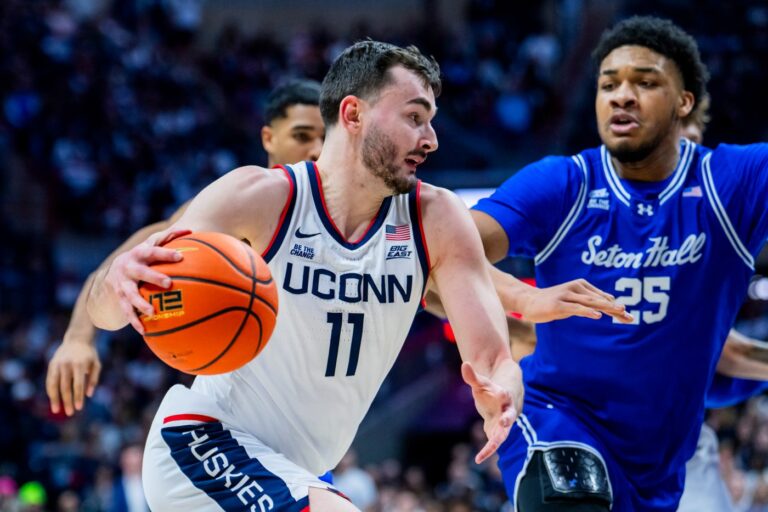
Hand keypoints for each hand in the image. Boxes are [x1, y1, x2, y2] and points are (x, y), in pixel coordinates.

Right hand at [46, 333, 100, 415]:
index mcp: (80, 364)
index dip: (78, 397)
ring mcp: (58, 364)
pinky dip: (50, 391)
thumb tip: (88, 395)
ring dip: (55, 399)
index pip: (78, 385)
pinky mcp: (52, 364)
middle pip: (65, 387)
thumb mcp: (96, 364)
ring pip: (54, 385)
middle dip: (67, 401)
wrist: (77, 338)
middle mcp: (67, 364)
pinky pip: (49, 380)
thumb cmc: (89, 354)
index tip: (78, 408)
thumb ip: (94, 379)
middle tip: (70, 413)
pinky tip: (53, 399)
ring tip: (56, 410)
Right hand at [105, 229, 188, 333]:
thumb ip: (169, 236)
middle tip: (168, 283)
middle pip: (141, 272)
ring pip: (130, 295)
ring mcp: (123, 284)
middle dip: (153, 277)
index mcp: (139, 254)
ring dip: (140, 303)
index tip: (180, 256)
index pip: (153, 251)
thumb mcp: (152, 244)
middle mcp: (129, 268)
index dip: (165, 253)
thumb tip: (190, 230)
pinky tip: (144, 331)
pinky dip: (135, 321)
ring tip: (152, 312)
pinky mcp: (120, 299)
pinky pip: (127, 311)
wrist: (114, 270)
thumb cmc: (143, 256)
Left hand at [461, 361, 521, 463]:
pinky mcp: (497, 432)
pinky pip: (493, 442)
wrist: (504, 398)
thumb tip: (464, 364)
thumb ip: (473, 376)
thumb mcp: (482, 382)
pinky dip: (487, 450)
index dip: (503, 394)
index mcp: (504, 396)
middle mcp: (507, 411)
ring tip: (484, 453)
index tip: (501, 392)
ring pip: (502, 434)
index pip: (505, 394)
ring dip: (495, 442)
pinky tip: (478, 459)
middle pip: (509, 417)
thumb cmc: (492, 389)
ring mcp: (503, 423)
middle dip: (507, 420)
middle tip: (505, 423)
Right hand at [518, 278, 632, 323]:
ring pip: (590, 303)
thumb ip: (590, 302)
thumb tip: (611, 302)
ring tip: (620, 313)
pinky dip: (587, 311)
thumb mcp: (573, 301)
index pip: (603, 298)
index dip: (616, 309)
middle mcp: (576, 288)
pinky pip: (575, 308)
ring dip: (606, 308)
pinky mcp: (558, 305)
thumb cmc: (554, 302)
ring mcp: (566, 296)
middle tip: (630, 317)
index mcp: (581, 286)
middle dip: (616, 309)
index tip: (630, 318)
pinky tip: (597, 316)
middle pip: (599, 300)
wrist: (529, 301)